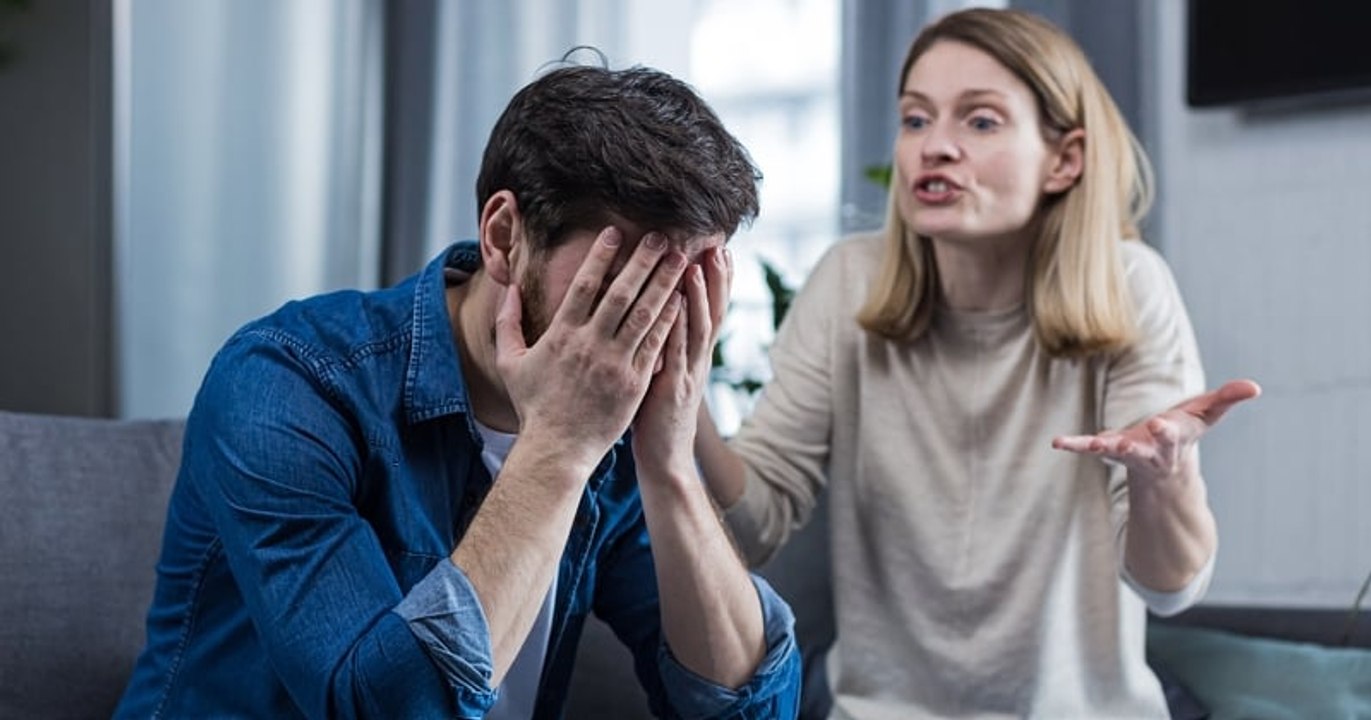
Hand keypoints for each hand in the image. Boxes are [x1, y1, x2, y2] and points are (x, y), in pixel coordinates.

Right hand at [495, 227, 686, 474]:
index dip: (600, 257)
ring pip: (645, 314)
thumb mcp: (510, 363)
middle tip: (659, 236)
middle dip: (642, 261)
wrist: (557, 449)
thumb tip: (509, 288)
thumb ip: (507, 323)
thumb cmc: (534, 406)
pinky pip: (656, 344)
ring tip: (678, 259)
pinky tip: (682, 298)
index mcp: (561, 336)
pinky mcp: (635, 382)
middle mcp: (590, 345)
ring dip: (664, 283)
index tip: (614, 233)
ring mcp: (616, 363)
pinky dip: (670, 319)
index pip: (583, 286)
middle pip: (621, 293)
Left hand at [632, 245, 731, 475]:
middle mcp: (697, 361)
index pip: (711, 311)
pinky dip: (677, 326)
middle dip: (716, 279)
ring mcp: (688, 374)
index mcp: (695, 356)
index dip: (718, 282)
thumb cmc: (658, 418)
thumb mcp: (666, 375)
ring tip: (696, 264)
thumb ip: (666, 347)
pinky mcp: (672, 388)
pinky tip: (674, 304)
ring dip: (698, 296)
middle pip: (713, 313)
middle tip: (719, 246)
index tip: (721, 250)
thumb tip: (660, 318)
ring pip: (697, 328)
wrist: (666, 460)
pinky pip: (675, 351)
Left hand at [1052, 379, 1260, 482]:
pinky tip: (1057, 442)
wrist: (1164, 462)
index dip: (1167, 431)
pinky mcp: (1107, 449)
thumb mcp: (1208, 414)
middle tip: (1126, 444)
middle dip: (1137, 446)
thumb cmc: (1186, 431)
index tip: (1162, 423)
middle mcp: (1149, 451)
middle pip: (1145, 450)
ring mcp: (1126, 453)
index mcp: (1173, 440)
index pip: (1172, 436)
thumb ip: (1228, 398)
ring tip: (1086, 446)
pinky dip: (1074, 444)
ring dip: (1100, 449)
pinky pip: (1088, 447)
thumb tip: (1255, 386)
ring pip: (1113, 453)